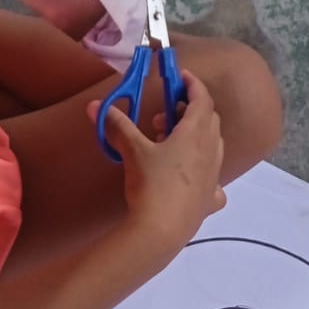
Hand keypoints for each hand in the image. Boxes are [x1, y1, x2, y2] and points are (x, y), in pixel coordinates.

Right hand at [88, 71, 224, 261]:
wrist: (162, 231)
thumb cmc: (152, 185)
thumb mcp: (133, 151)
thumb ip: (117, 125)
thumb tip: (94, 106)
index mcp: (196, 134)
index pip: (202, 99)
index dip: (192, 84)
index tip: (179, 76)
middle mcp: (211, 151)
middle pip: (209, 119)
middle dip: (187, 111)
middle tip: (162, 116)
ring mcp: (214, 176)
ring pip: (212, 145)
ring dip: (194, 136)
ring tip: (167, 143)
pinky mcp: (210, 199)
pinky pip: (213, 178)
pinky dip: (203, 170)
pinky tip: (188, 177)